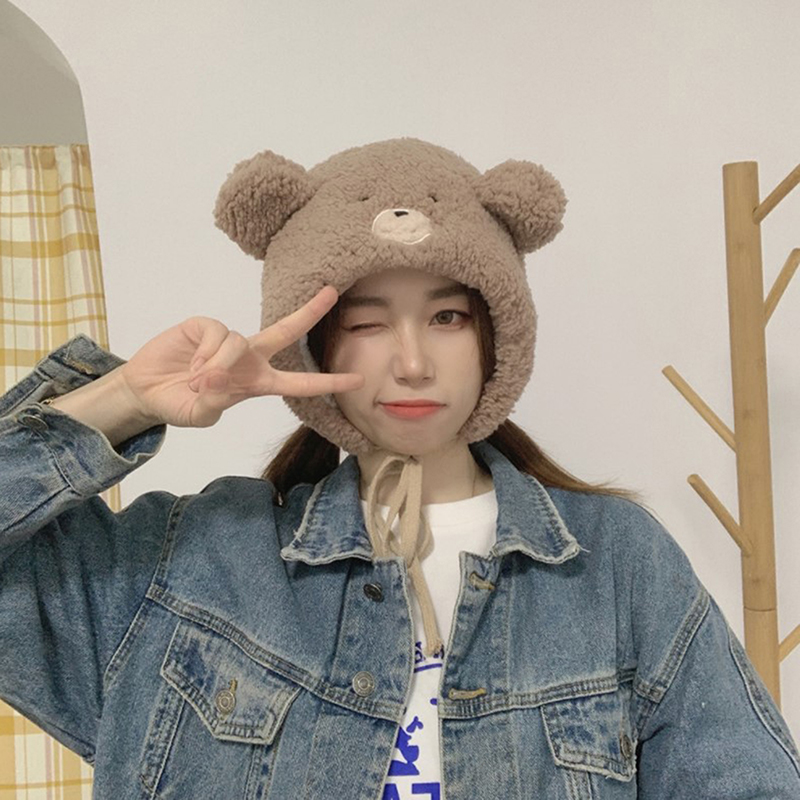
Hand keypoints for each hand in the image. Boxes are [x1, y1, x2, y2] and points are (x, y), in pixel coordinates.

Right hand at [116, 285, 362, 428]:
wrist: (146, 391)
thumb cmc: (180, 404)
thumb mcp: (200, 414)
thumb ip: (213, 401)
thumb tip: (212, 377)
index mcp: (258, 382)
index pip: (300, 383)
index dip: (328, 382)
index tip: (358, 380)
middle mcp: (250, 357)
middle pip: (286, 331)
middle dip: (309, 312)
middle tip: (331, 293)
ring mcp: (228, 340)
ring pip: (238, 343)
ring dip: (217, 367)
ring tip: (196, 382)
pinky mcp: (204, 326)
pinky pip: (216, 334)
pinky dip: (204, 355)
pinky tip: (189, 367)